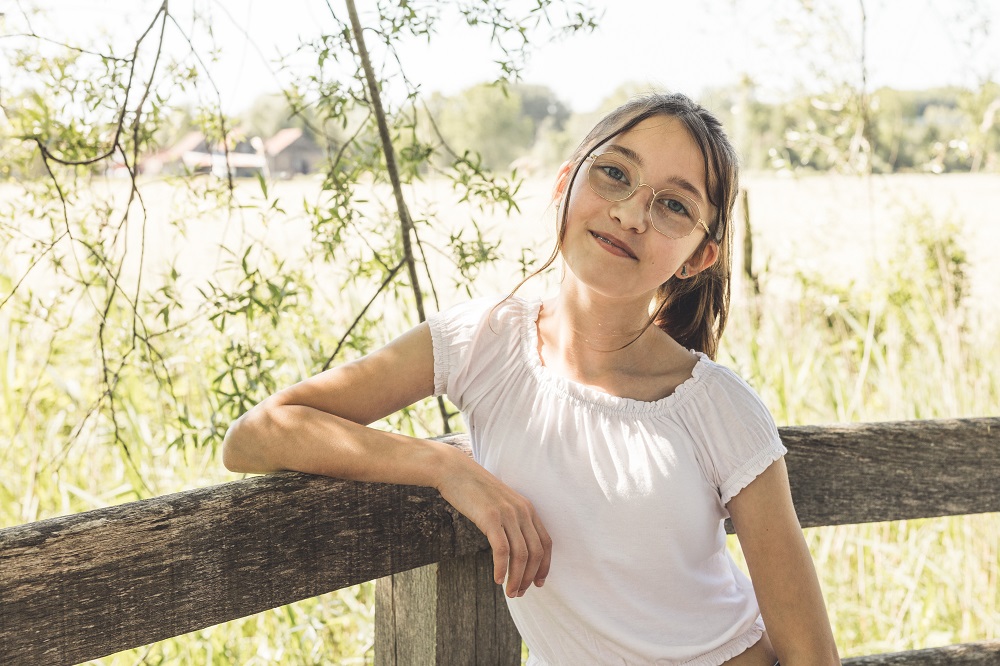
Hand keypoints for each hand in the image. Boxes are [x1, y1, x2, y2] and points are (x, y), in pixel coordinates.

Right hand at [435, 451, 551, 597]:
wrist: (454, 470)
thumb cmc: (474, 490)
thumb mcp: (500, 503)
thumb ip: (510, 521)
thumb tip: (513, 548)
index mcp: (527, 508)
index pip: (545, 542)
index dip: (544, 566)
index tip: (539, 583)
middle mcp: (522, 511)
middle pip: (535, 552)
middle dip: (530, 577)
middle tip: (520, 593)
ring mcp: (507, 514)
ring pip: (520, 554)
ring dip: (516, 578)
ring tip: (510, 592)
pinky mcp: (490, 518)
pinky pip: (502, 550)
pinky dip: (502, 568)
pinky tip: (497, 579)